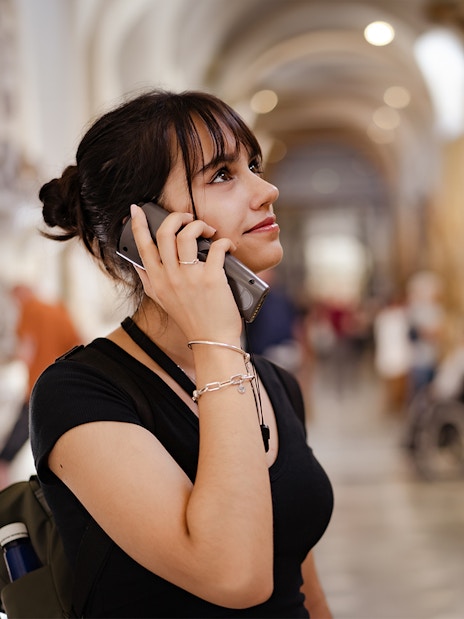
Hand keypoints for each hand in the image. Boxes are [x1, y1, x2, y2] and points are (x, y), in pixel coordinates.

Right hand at [129, 205, 242, 340]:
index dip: (138, 224)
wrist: (212, 340)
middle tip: (189, 219)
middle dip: (177, 217)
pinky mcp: (212, 278)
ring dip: (199, 225)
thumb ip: (149, 281)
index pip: (142, 246)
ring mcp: (190, 277)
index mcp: (157, 280)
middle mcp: (170, 276)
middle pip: (165, 232)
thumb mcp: (162, 301)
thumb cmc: (191, 319)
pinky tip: (227, 246)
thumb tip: (137, 264)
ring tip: (209, 231)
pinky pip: (216, 247)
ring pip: (187, 234)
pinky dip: (224, 242)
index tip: (136, 209)